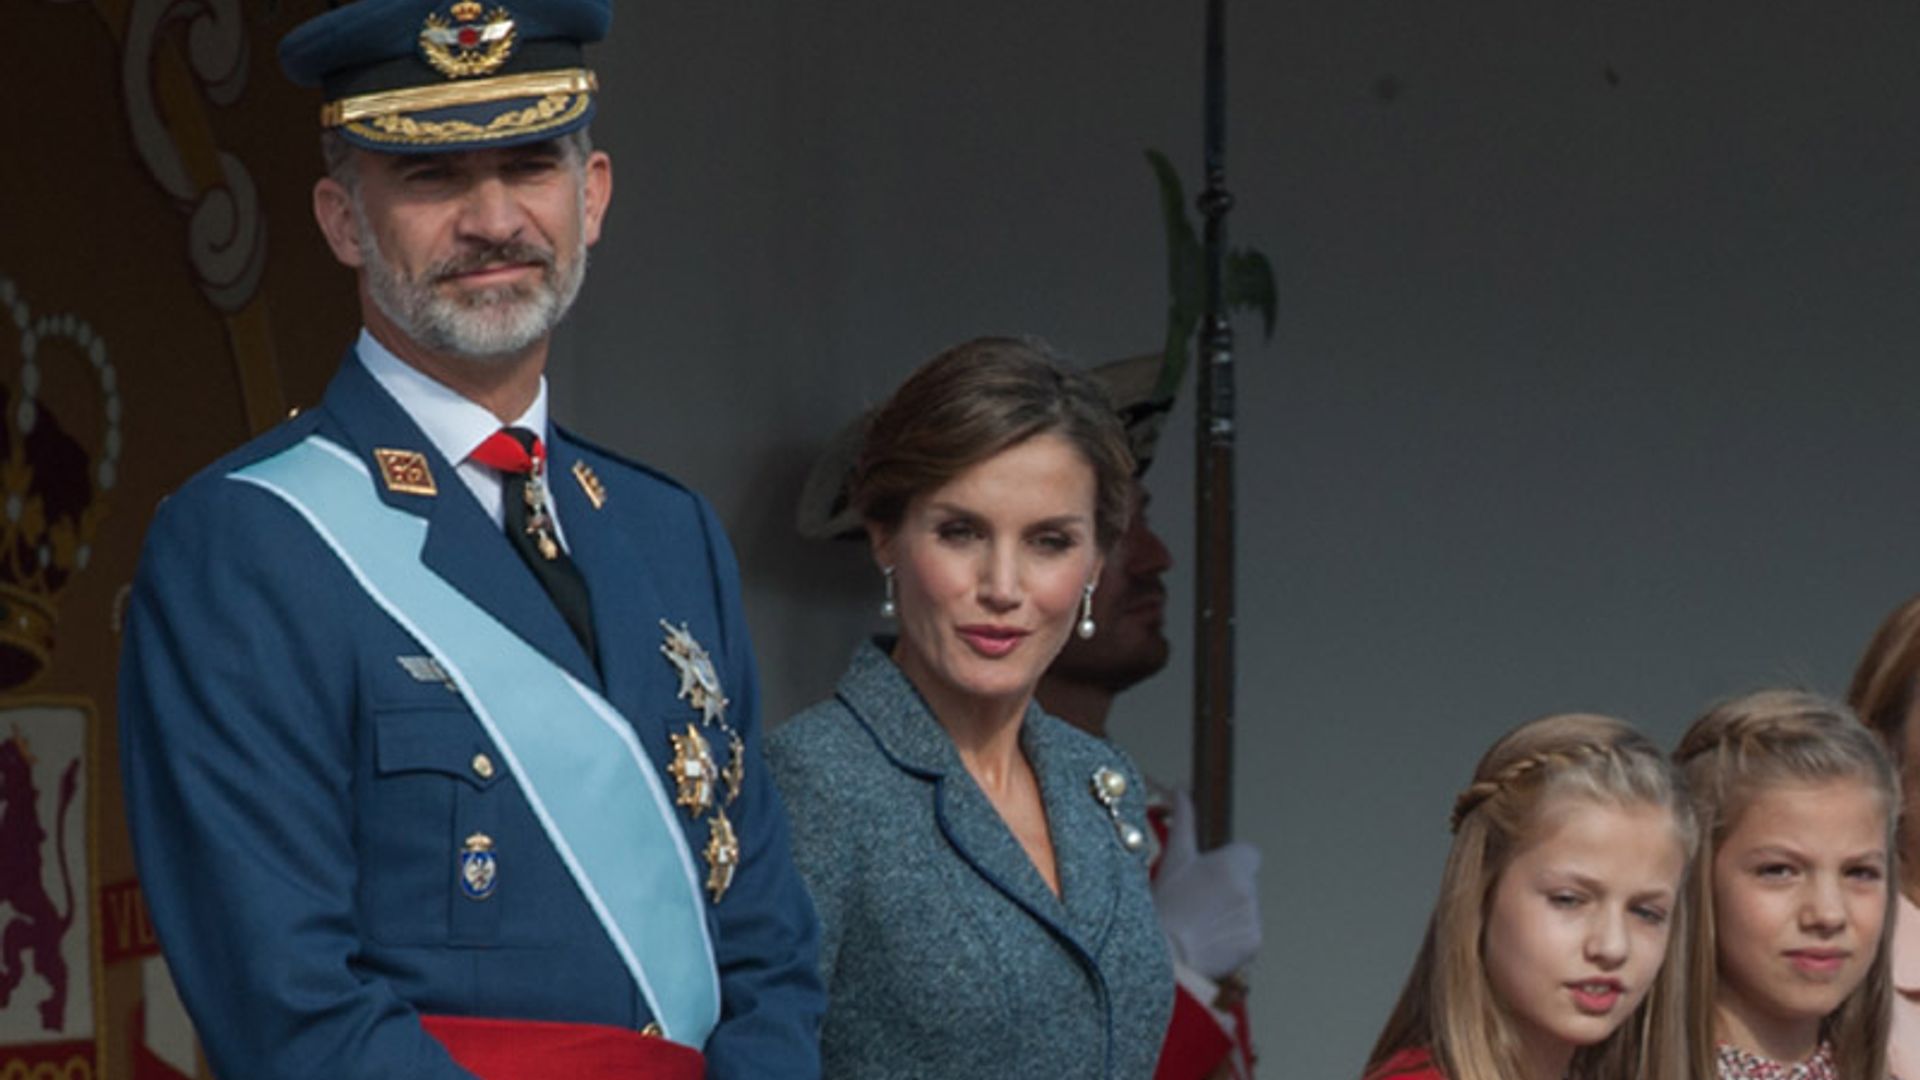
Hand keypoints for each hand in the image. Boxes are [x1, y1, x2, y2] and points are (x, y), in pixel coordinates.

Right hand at [1152, 787, 1260, 980]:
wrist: (1164, 957)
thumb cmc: (1165, 905)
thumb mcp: (1173, 859)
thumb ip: (1184, 820)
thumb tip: (1182, 788)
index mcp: (1233, 864)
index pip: (1249, 853)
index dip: (1231, 862)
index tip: (1210, 873)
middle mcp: (1249, 889)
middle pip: (1246, 882)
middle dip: (1228, 888)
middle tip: (1197, 900)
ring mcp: (1254, 918)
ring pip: (1247, 908)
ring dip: (1230, 912)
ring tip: (1198, 922)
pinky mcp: (1254, 944)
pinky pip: (1248, 934)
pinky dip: (1232, 937)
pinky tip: (1207, 939)